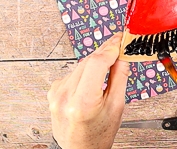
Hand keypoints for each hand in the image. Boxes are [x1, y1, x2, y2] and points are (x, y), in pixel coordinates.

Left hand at [47, 32, 128, 148]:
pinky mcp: (53, 92)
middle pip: (88, 61)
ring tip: (109, 67)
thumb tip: (122, 56)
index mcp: (83, 102)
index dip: (110, 48)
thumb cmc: (98, 135)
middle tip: (119, 47)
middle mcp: (65, 96)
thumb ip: (119, 78)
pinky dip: (84, 72)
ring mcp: (56, 94)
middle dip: (105, 52)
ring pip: (80, 65)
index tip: (120, 40)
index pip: (97, 62)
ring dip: (95, 62)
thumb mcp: (116, 107)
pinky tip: (92, 81)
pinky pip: (72, 73)